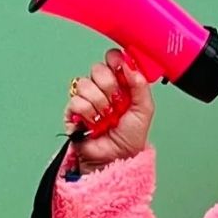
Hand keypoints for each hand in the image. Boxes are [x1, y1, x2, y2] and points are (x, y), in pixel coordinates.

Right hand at [65, 49, 154, 170]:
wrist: (116, 158)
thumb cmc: (130, 137)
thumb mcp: (144, 109)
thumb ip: (140, 84)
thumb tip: (130, 63)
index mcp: (120, 83)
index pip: (113, 58)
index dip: (116, 62)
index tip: (122, 72)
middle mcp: (102, 88)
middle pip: (97, 68)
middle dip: (109, 86)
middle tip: (116, 102)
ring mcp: (87, 98)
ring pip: (85, 84)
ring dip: (99, 103)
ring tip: (106, 117)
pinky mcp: (73, 111)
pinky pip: (76, 100)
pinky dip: (88, 113)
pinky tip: (94, 123)